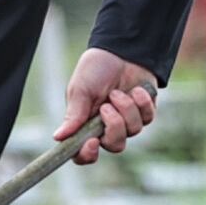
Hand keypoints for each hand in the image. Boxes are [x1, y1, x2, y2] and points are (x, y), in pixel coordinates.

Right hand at [61, 48, 158, 162]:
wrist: (121, 50)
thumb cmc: (95, 69)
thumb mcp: (80, 90)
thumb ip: (73, 115)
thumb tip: (58, 137)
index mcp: (86, 125)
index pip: (84, 153)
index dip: (88, 154)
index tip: (91, 143)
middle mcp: (106, 127)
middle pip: (114, 146)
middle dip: (114, 127)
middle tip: (107, 106)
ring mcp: (128, 121)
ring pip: (133, 131)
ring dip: (126, 109)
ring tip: (118, 92)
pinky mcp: (145, 113)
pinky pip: (147, 118)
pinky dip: (141, 102)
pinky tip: (136, 90)